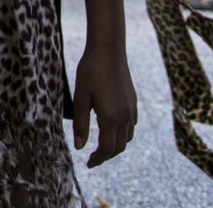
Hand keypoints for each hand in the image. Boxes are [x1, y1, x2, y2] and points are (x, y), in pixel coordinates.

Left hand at [73, 43, 136, 166]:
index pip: (107, 149)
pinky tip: (112, 128)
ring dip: (116, 145)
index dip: (98, 159)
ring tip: (101, 146)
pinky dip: (123, 133)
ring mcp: (131, 109)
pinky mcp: (133, 101)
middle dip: (106, 155)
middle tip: (93, 158)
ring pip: (127, 137)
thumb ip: (80, 124)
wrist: (108, 49)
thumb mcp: (80, 98)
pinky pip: (131, 125)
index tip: (88, 164)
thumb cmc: (90, 71)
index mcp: (110, 117)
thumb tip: (79, 147)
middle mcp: (125, 116)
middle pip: (119, 147)